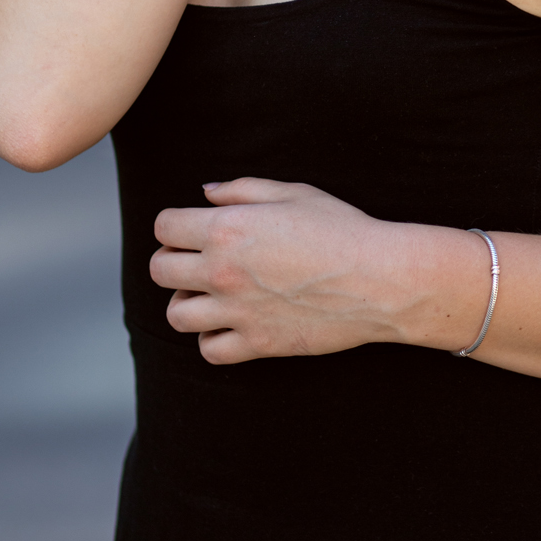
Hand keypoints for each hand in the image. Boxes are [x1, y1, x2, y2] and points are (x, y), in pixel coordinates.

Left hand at [151, 178, 398, 363]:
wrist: (379, 279)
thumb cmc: (341, 228)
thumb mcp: (293, 193)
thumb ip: (242, 189)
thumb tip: (206, 193)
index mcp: (227, 228)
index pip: (165, 227)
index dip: (174, 226)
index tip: (190, 230)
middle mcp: (223, 271)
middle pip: (161, 271)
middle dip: (172, 262)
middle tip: (196, 261)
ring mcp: (238, 312)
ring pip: (176, 315)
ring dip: (187, 302)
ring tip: (209, 295)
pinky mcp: (258, 344)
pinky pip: (209, 350)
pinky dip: (211, 338)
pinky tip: (230, 323)